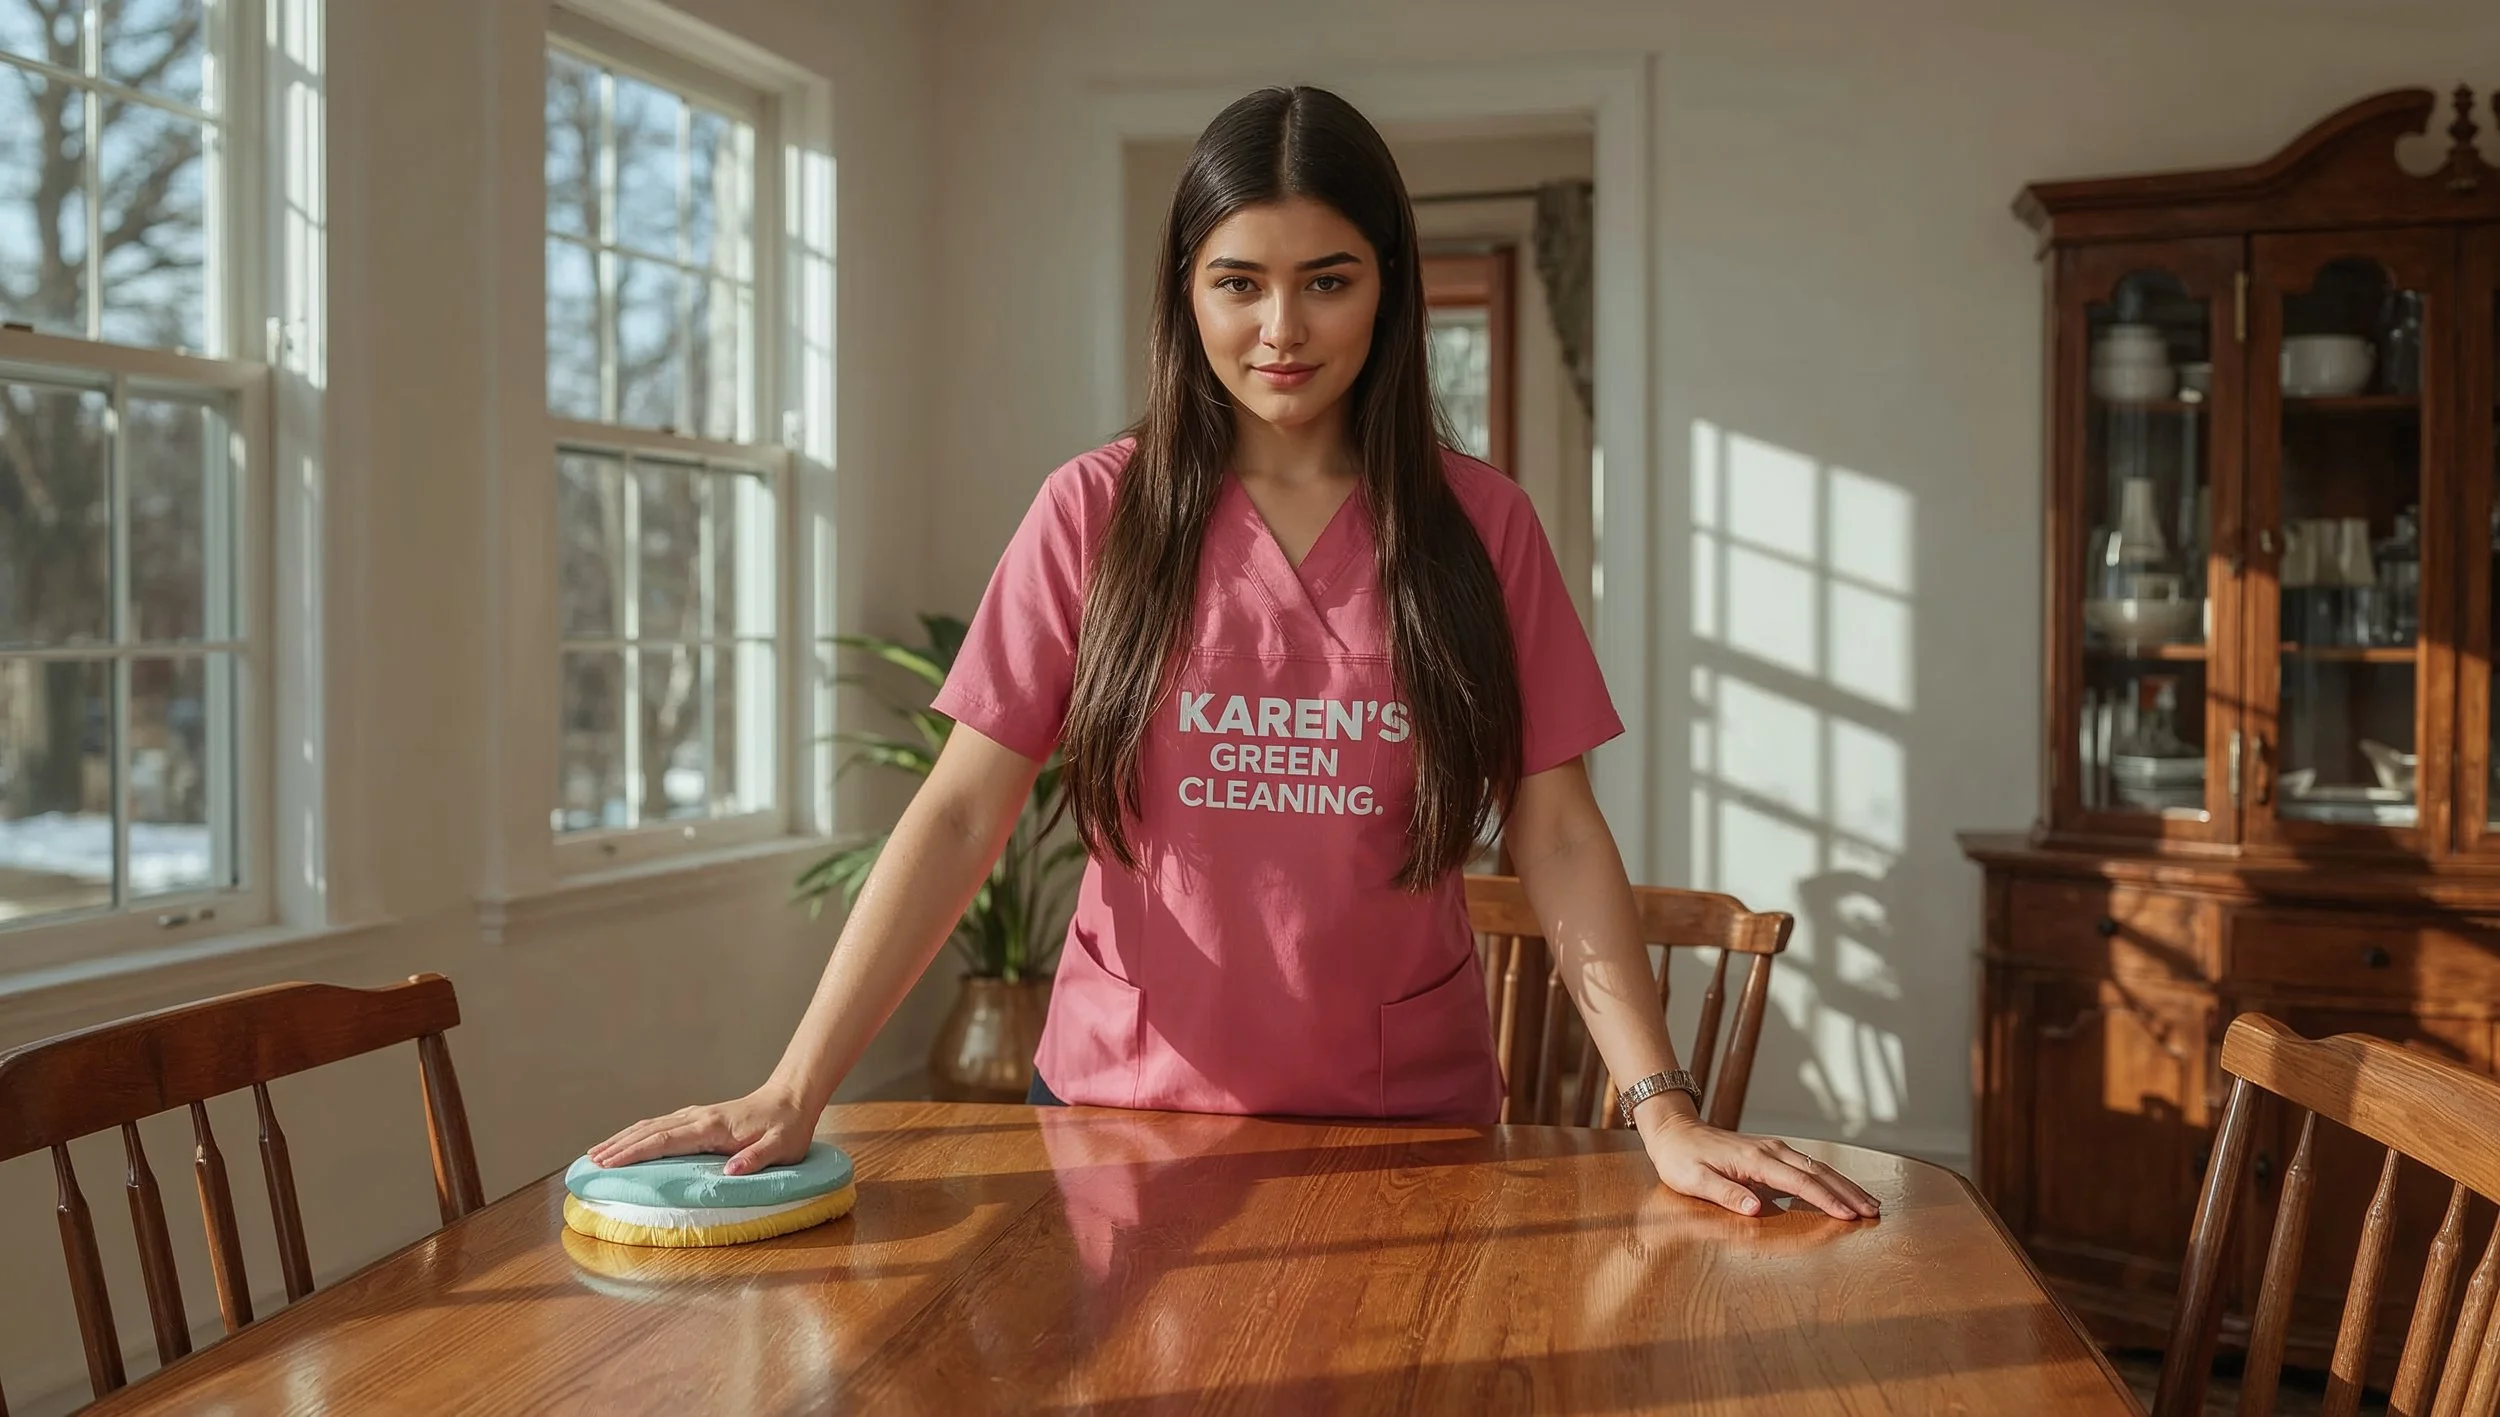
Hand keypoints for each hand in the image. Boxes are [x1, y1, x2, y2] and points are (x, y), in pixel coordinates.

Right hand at [587, 1083, 814, 1175]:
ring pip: (652, 1125)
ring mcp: (697, 1115)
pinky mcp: (700, 1117)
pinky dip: (639, 1133)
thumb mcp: (781, 1148)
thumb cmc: (788, 1128)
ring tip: (597, 1153)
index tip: (609, 1163)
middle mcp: (699, 1117)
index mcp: (713, 1127)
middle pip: (650, 1130)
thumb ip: (757, 1160)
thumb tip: (730, 1171)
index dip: (635, 1152)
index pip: (665, 1140)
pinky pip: (661, 1125)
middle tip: (591, 1162)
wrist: (792, 1098)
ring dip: (624, 1138)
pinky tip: (629, 1141)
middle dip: (618, 1146)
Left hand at [1639, 1110, 1881, 1220]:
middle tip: (1874, 1212)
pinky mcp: (1772, 1152)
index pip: (1798, 1182)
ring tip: (1870, 1203)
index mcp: (1754, 1159)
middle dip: (1848, 1192)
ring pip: (1817, 1166)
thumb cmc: (1680, 1159)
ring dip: (1845, 1184)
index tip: (1849, 1217)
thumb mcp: (1694, 1180)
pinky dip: (1830, 1178)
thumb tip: (1754, 1210)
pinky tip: (1843, 1189)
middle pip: (1818, 1172)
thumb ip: (1724, 1193)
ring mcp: (1773, 1148)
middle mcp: (1770, 1150)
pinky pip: (1808, 1165)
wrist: (1674, 1131)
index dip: (1825, 1200)